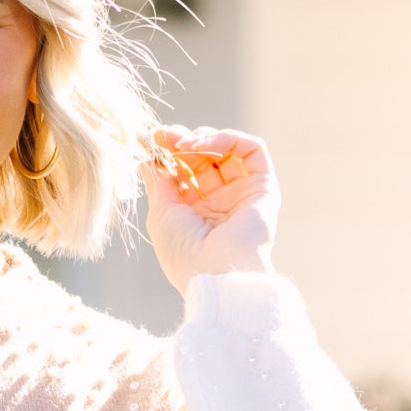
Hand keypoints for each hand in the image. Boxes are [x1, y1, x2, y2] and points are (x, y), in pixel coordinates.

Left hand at [142, 125, 278, 295]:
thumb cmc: (185, 254)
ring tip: (183, 146)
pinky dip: (228, 139)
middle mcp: (220, 205)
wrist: (218, 274)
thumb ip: (158, 184)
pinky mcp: (264, 187)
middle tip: (163, 136)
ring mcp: (242, 195)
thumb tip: (147, 159)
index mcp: (195, 216)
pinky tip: (205, 145)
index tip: (150, 140)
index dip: (167, 154)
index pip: (184, 174)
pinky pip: (251, 150)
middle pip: (203, 159)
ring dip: (202, 139)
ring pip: (226, 150)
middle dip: (181, 143)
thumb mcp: (161, 216)